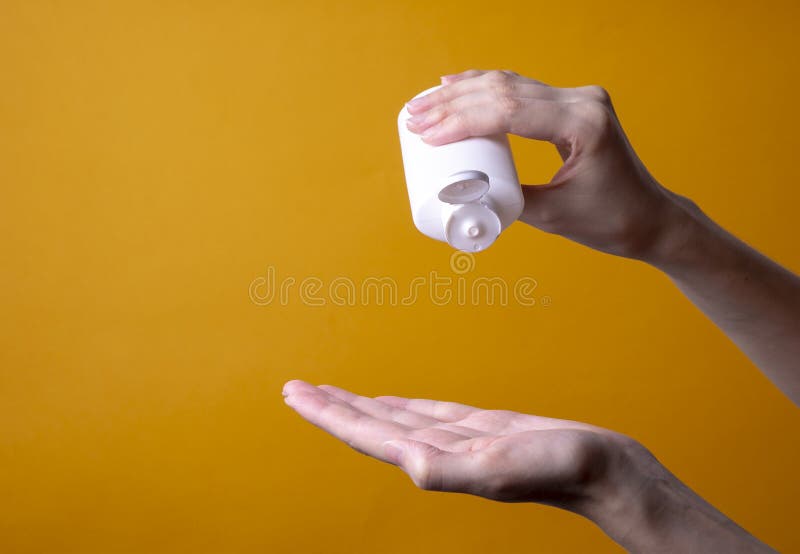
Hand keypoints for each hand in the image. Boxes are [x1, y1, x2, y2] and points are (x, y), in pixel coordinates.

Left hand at [282, 380, 773, 552]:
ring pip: (393, 418)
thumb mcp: (498, 468)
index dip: (326, 414)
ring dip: (358, 404)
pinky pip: (424, 413)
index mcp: (431, 460)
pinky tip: (388, 402)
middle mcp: (435, 451)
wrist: (603, 468)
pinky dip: (398, 405)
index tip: (294, 394)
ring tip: (329, 392)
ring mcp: (455, 440)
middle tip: (295, 388)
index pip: (364, 434)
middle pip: (369, 425)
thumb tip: (401, 463)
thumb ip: (445, 469)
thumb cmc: (558, 470)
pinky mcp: (477, 428)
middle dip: (330, 406)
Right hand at [405, 69, 688, 260]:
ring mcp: (579, 98)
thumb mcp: (552, 216)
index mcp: (583, 125)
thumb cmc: (610, 220)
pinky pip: (521, 89)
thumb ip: (506, 199)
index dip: (461, 120)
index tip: (426, 134)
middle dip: (452, 103)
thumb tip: (459, 189)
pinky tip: (458, 85)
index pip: (509, 110)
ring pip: (509, 84)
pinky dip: (486, 90)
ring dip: (463, 93)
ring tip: (424, 104)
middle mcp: (583, 101)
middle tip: (413, 117)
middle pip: (504, 90)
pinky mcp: (572, 104)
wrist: (648, 216)